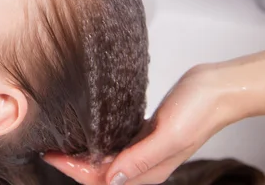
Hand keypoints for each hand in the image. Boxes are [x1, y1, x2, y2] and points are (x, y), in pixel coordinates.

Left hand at [43, 64, 231, 184]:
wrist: (216, 88)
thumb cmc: (198, 110)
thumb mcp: (170, 135)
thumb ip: (142, 157)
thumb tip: (113, 177)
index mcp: (149, 170)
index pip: (103, 180)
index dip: (74, 170)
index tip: (52, 155)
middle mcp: (144, 163)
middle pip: (100, 172)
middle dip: (72, 164)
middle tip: (48, 146)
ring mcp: (143, 148)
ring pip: (105, 159)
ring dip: (82, 154)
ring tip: (59, 140)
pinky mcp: (143, 132)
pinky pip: (114, 143)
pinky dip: (96, 141)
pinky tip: (85, 130)